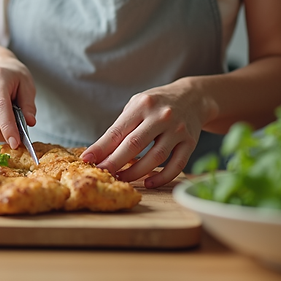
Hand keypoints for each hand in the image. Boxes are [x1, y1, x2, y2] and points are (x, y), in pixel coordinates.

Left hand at [80, 80, 216, 188]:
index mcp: (142, 105)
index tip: (87, 159)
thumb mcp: (137, 105)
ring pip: (155, 158)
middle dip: (114, 162)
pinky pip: (176, 165)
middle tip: (103, 174)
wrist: (193, 97)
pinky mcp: (190, 142)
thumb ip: (122, 126)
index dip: (101, 147)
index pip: (118, 131)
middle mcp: (161, 116)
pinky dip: (162, 177)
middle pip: (134, 145)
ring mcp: (177, 130)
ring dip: (136, 173)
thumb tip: (100, 152)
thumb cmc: (157, 104)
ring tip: (122, 179)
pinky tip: (148, 183)